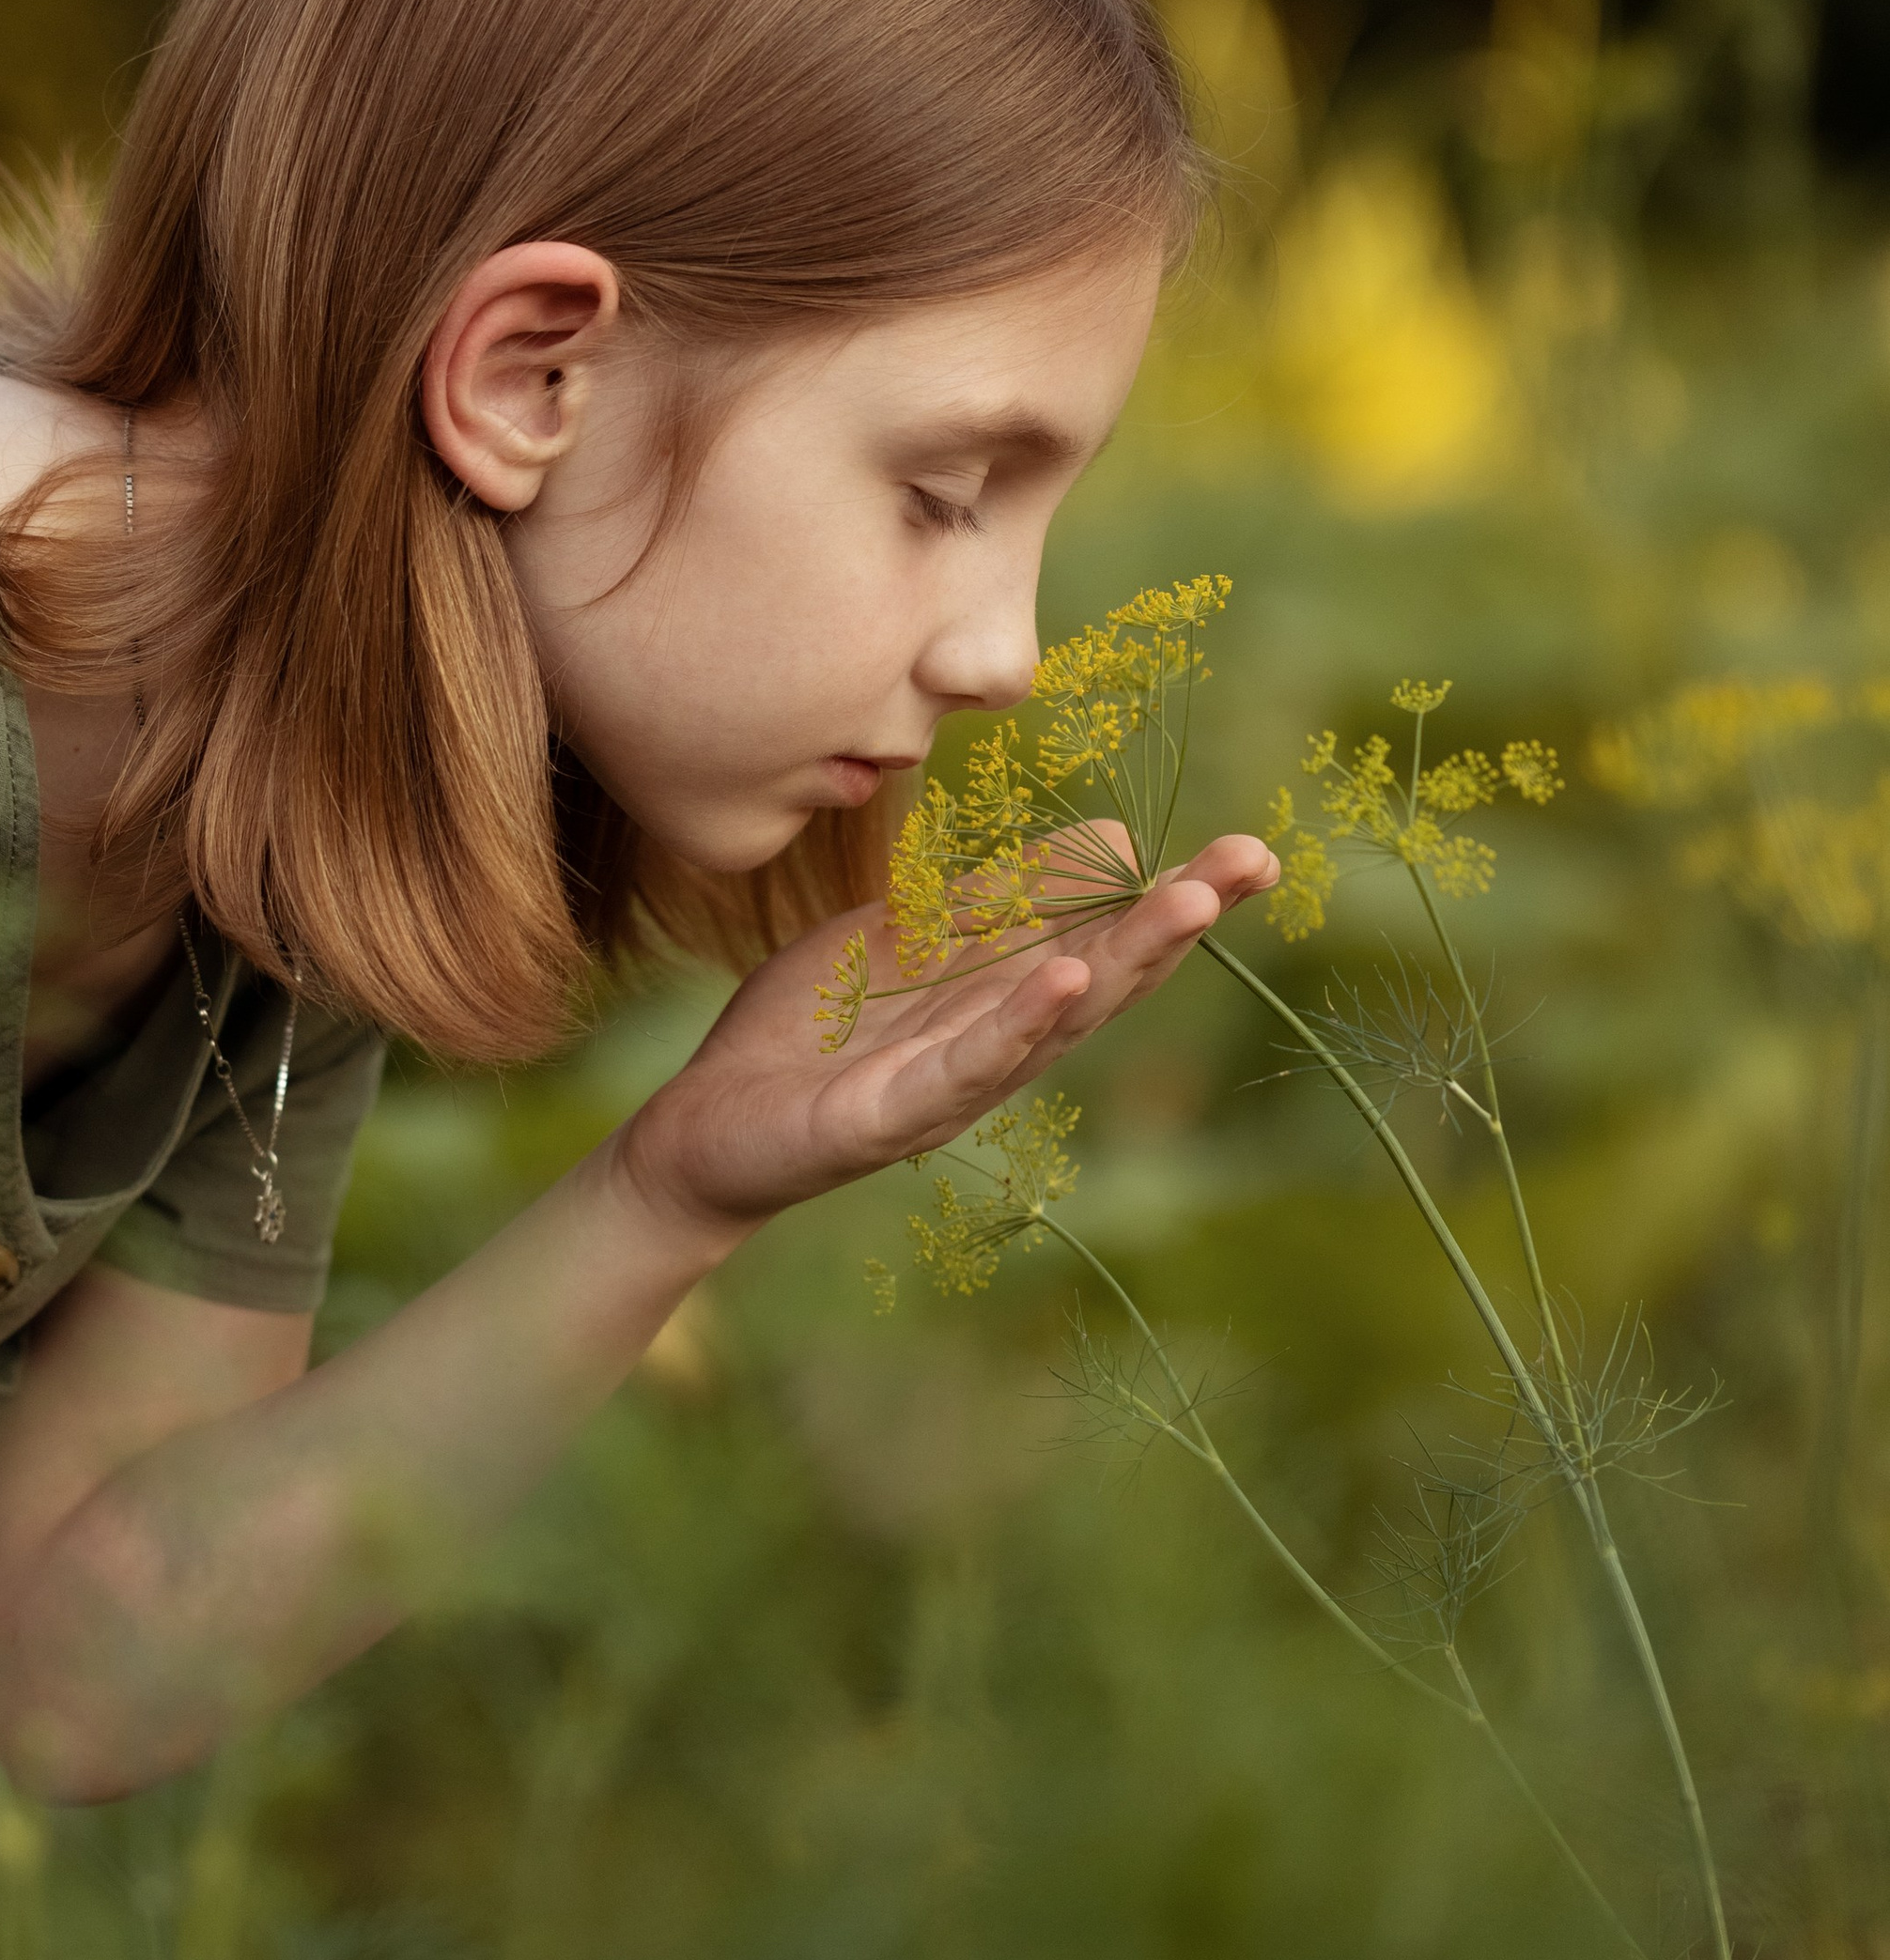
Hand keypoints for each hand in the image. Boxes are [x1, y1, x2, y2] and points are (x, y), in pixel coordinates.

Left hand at [618, 832, 1279, 1236]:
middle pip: (1107, 975)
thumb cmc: (809, 1031)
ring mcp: (955, 1084)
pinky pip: (967, 1065)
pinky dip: (1020, 1022)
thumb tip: (1109, 834)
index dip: (1175, 898)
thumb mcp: (905, 935)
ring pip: (1057, 1018)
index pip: (1106, 939)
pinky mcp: (894, 1114)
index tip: (1248, 851)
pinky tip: (1066, 978)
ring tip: (1191, 904)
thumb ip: (992, 894)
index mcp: (1006, 1001)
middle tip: (1253, 862)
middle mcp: (1002, 1048)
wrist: (706, 1124)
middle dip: (1180, 920)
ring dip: (1126, 959)